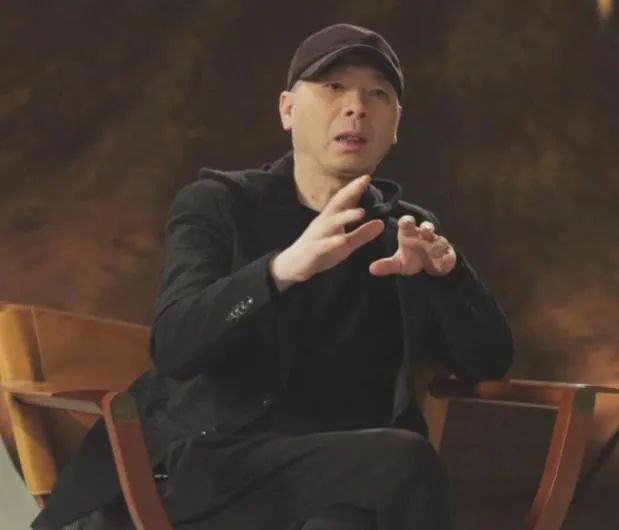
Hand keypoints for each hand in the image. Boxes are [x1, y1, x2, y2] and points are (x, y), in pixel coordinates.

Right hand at [270, 174, 384, 289]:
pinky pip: (323, 245)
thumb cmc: (321, 250)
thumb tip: (381, 223)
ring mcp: (317, 236)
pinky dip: (332, 242)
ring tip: (361, 212)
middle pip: (336, 204)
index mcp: (331, 218)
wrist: (294, 264)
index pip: (343, 200)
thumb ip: (362, 234)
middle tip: (363, 181)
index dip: (354, 188)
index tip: (367, 176)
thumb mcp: (345, 243)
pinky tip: (342, 240)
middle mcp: (323, 223)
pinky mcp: (313, 250)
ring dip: (345, 217)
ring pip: (331, 223)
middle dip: (350, 192)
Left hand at [369, 215, 456, 276]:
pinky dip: (446, 256)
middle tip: (424, 231)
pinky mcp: (447, 253)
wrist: (429, 268)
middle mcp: (424, 235)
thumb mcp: (398, 264)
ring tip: (433, 250)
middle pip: (427, 226)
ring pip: (439, 239)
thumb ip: (386, 265)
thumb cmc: (412, 259)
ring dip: (437, 243)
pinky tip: (441, 261)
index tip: (406, 223)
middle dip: (427, 227)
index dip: (407, 221)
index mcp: (410, 233)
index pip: (407, 222)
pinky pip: (448, 252)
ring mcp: (437, 243)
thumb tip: (371, 269)